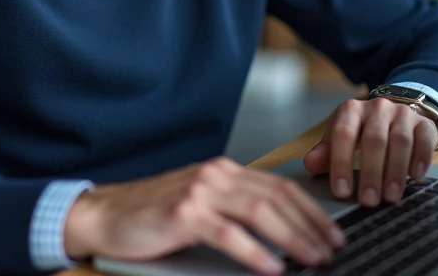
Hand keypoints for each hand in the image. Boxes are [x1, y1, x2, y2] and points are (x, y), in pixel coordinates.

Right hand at [63, 156, 345, 275]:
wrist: (104, 215)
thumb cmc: (151, 216)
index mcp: (223, 171)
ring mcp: (199, 191)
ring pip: (260, 211)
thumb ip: (234, 210)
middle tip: (333, 248)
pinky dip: (255, 252)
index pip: (279, 186)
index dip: (311, 209)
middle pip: (277, 197)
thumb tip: (280, 234)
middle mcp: (215, 175)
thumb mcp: (199, 205)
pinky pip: (229, 233)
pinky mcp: (184, 213)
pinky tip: (272, 267)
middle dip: (311, 224)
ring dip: (293, 237)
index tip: (333, 231)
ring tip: (312, 258)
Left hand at [303, 97, 437, 207]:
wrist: (398, 114)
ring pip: (400, 141)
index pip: (343, 134)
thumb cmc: (364, 131)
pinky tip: (415, 176)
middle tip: (368, 200)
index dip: (341, 163)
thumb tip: (310, 165)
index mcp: (351, 110)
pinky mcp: (424, 123)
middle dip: (371, 173)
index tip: (341, 191)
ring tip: (390, 196)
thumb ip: (327, 153)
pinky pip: (424, 139)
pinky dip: (421, 158)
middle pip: (374, 139)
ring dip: (396, 171)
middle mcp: (377, 108)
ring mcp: (402, 114)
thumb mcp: (342, 138)